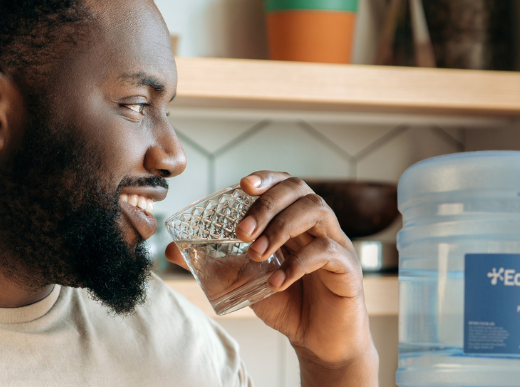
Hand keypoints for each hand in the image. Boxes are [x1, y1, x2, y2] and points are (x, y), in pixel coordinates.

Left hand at [166, 171, 376, 385]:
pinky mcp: (348, 268)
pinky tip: (277, 282)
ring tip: (257, 254)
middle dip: (267, 205)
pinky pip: (327, 251)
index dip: (266, 178)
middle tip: (242, 231)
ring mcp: (336, 243)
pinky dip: (298, 264)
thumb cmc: (286, 303)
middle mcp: (318, 226)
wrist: (318, 341)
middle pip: (299, 191)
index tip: (242, 185)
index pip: (284, 184)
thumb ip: (214, 264)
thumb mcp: (243, 281)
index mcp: (295, 221)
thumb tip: (171, 251)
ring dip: (281, 228)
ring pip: (317, 211)